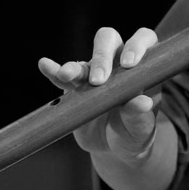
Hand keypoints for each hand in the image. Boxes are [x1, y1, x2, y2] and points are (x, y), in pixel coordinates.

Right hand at [37, 26, 160, 159]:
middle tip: (98, 81)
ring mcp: (94, 74)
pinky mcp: (74, 88)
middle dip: (102, 56)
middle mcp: (118, 65)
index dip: (136, 45)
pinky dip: (53, 71)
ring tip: (66, 74)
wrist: (113, 148)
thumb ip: (140, 115)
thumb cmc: (135, 133)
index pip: (143, 40)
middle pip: (109, 41)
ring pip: (84, 62)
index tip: (129, 64)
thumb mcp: (141, 128)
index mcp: (142, 68)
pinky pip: (62, 77)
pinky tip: (45, 65)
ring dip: (74, 67)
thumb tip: (143, 102)